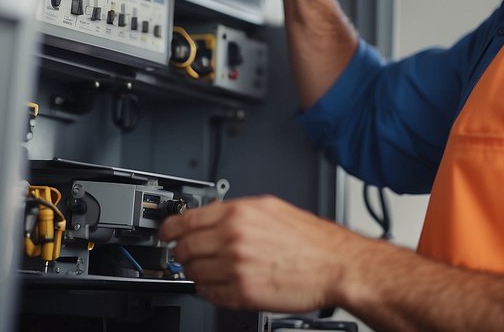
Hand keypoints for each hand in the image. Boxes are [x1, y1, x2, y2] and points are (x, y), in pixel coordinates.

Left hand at [158, 195, 363, 311]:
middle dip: (181, 253)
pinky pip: (210, 294)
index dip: (171, 228)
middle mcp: (234, 238)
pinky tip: (220, 285)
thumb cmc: (312, 240)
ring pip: (194, 272)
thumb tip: (213, 214)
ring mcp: (236, 267)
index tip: (166, 233)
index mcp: (240, 213)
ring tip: (208, 271)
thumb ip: (238, 211)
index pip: (186, 220)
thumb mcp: (272, 209)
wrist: (337, 265)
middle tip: (185, 255)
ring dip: (196, 273)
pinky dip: (209, 290)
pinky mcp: (243, 293)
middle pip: (185, 247)